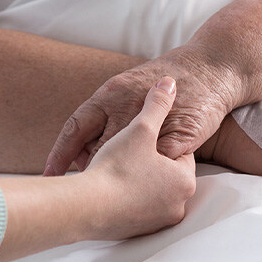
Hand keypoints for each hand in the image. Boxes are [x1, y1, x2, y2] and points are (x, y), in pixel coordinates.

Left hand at [45, 45, 240, 175]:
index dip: (60, 153)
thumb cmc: (165, 82)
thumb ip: (104, 114)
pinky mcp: (178, 139)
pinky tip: (143, 187)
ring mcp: (154, 125)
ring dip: (118, 177)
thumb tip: (79, 145)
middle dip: (90, 170)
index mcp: (110, 94)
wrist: (211, 69)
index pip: (76, 127)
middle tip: (81, 188)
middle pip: (98, 150)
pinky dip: (148, 176)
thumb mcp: (125, 89)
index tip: (50, 176)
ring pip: (126, 160)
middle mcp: (127, 107)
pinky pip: (157, 165)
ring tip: (109, 192)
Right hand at [84, 76, 196, 238]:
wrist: (86, 209)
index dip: (157, 142)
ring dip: (135, 180)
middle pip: (162, 175)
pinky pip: (133, 210)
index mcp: (184, 181)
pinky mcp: (136, 233)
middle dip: (146, 162)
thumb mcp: (140, 128)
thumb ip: (157, 105)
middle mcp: (178, 206)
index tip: (140, 138)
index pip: (179, 155)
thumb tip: (168, 83)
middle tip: (126, 152)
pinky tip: (108, 187)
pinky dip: (124, 199)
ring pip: (147, 193)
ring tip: (114, 169)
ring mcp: (157, 223)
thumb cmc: (118, 168)